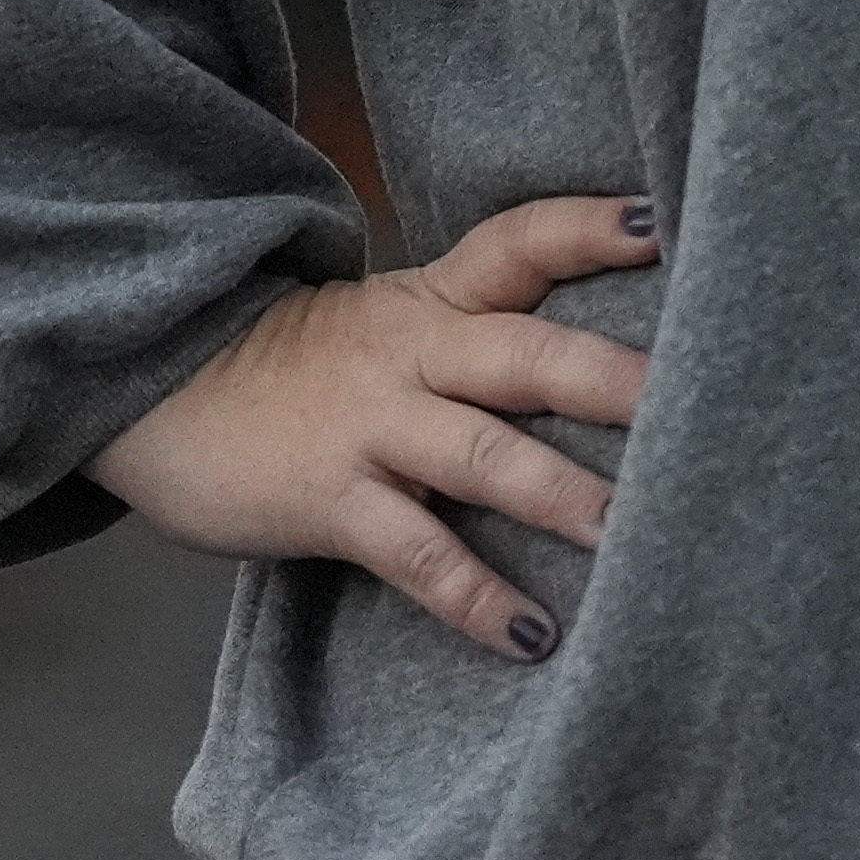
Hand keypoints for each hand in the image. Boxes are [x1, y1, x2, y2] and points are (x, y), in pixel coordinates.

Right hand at [89, 194, 659, 658]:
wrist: (159, 391)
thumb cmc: (300, 374)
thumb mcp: (389, 328)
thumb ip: (479, 339)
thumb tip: (605, 370)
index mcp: (433, 303)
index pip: (519, 243)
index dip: (590, 229)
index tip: (667, 222)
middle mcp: (411, 354)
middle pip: (526, 353)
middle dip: (613, 377)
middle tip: (701, 399)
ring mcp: (371, 426)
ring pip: (483, 453)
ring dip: (562, 495)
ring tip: (637, 535)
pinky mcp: (330, 500)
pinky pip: (416, 552)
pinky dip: (475, 596)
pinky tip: (532, 637)